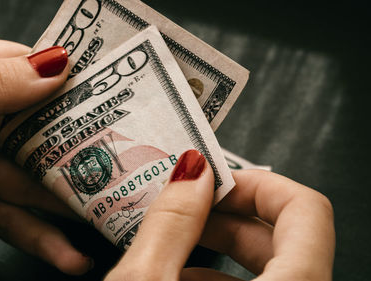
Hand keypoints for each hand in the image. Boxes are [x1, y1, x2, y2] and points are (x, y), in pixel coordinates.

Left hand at [0, 28, 92, 274]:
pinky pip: (2, 212)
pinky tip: (63, 250)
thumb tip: (53, 66)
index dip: (63, 86)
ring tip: (95, 221)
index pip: (17, 68)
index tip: (109, 103)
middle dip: (68, 153)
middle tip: (113, 168)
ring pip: (20, 177)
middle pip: (27, 128)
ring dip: (56, 204)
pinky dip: (33, 232)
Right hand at [105, 150, 334, 279]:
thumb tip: (190, 170)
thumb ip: (171, 221)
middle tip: (185, 202)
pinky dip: (213, 274)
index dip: (257, 184)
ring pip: (267, 267)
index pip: (306, 211)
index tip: (214, 181)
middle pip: (283, 238)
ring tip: (172, 236)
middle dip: (227, 213)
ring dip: (217, 245)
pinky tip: (176, 273)